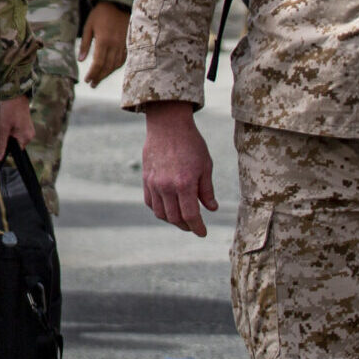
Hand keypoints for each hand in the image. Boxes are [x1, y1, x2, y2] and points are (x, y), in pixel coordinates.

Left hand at [0, 94, 35, 158]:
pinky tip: (6, 119)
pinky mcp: (24, 124)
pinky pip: (15, 131)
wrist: (14, 92)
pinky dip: (8, 128)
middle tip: (1, 126)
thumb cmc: (8, 109)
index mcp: (25, 138)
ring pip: (13, 137)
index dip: (5, 147)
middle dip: (5, 138)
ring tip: (4, 120)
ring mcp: (28, 129)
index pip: (14, 151)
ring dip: (6, 132)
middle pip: (13, 144)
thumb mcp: (2, 128)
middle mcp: (29, 135)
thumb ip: (0, 144)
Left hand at [79, 2, 129, 84]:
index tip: (87, 80)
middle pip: (107, 66)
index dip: (93, 73)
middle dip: (99, 77)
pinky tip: (110, 70)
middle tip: (92, 84)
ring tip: (99, 79)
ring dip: (107, 74)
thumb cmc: (100, 14)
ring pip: (116, 64)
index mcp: (104, 40)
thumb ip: (85, 44)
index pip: (98, 63)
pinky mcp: (128, 42)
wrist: (117, 3)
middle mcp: (115, 44)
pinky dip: (116, 66)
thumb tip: (81, 60)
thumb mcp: (88, 26)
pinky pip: (123, 58)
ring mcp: (123, 44)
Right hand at [140, 101, 217, 236]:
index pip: (190, 215)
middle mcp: (166, 186)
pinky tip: (168, 207)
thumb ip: (207, 190)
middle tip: (194, 226)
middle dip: (186, 226)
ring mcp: (154, 183)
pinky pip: (150, 202)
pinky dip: (159, 209)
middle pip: (174, 218)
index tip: (203, 233)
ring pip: (160, 213)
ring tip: (182, 219)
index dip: (197, 227)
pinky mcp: (146, 178)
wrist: (168, 125)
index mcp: (184, 184)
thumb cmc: (191, 143)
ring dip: (172, 220)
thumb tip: (211, 209)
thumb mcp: (205, 166)